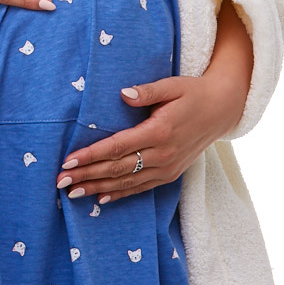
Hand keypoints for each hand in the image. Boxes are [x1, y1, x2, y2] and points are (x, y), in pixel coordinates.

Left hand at [55, 1, 254, 201]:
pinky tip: (100, 199)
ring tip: (72, 193)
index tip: (68, 160)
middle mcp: (163, 154)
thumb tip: (123, 94)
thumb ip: (147, 92)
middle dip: (86, 175)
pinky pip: (141, 188)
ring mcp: (168, 167)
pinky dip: (120, 194)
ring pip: (126, 182)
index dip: (91, 155)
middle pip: (117, 168)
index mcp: (159, 131)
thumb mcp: (172, 85)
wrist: (223, 110)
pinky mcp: (171, 174)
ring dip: (97, 188)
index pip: (117, 147)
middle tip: (60, 181)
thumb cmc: (193, 93)